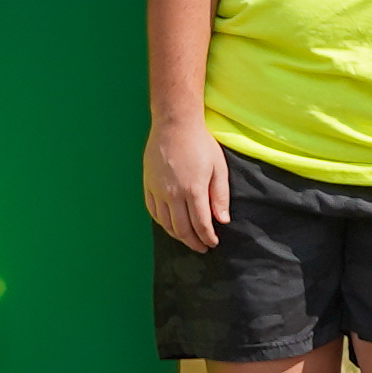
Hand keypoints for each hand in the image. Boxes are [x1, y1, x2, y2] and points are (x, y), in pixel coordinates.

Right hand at [143, 120, 229, 249]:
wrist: (175, 125)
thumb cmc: (201, 144)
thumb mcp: (219, 168)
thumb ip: (220, 196)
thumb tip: (222, 220)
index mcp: (193, 190)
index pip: (201, 224)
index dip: (207, 238)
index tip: (213, 243)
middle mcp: (173, 194)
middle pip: (182, 229)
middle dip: (193, 242)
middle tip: (202, 247)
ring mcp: (158, 191)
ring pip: (165, 224)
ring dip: (177, 235)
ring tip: (188, 239)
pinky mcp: (148, 185)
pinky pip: (153, 212)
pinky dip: (162, 223)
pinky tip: (170, 225)